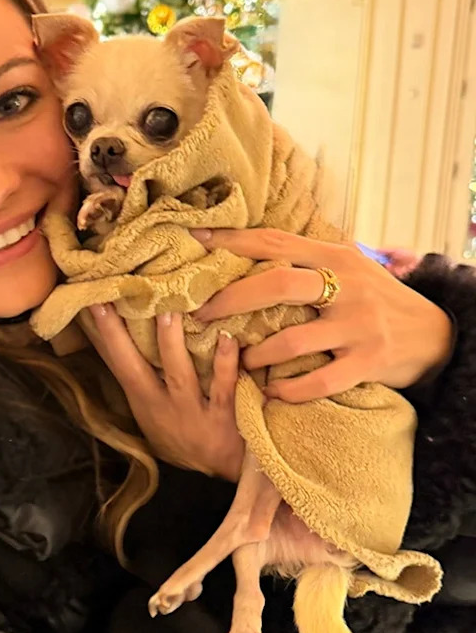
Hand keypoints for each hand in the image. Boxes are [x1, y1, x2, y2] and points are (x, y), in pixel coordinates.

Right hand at [82, 304, 244, 482]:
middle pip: (134, 367)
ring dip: (172, 342)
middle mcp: (163, 404)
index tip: (94, 301)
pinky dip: (226, 363)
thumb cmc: (183, 435)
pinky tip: (228, 338)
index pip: (118, 363)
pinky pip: (224, 387)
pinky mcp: (225, 417)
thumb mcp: (151, 411)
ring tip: (169, 310)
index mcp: (144, 400)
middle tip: (116, 298)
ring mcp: (192, 411)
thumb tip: (122, 339)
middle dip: (120, 335)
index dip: (105, 334)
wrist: (218, 472)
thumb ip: (140, 377)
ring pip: (178, 373)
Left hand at [189, 228, 452, 402]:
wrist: (434, 333)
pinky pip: (318, 381)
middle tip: (202, 315)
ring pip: (291, 340)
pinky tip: (272, 392)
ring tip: (241, 361)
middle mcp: (346, 286)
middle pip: (276, 285)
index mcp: (336, 257)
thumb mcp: (350, 268)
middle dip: (231, 300)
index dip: (233, 241)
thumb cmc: (377, 299)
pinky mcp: (368, 361)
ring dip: (256, 355)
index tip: (198, 241)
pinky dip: (289, 390)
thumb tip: (248, 248)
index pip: (276, 242)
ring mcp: (358, 325)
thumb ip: (308, 260)